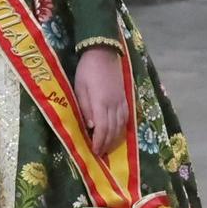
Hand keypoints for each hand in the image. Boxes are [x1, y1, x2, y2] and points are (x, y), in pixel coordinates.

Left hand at [74, 44, 129, 158]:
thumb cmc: (86, 70)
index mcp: (101, 103)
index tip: (94, 152)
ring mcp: (121, 101)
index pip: (102, 128)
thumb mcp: (80, 88)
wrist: (103, 53)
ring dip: (115, 139)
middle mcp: (114, 105)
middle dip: (107, 144)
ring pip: (121, 125)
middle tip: (100, 154)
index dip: (99, 142)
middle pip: (113, 130)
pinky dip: (122, 128)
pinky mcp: (125, 97)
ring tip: (108, 147)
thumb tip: (91, 127)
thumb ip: (85, 108)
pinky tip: (117, 133)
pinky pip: (126, 117)